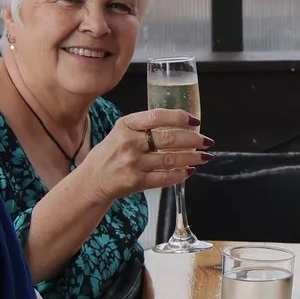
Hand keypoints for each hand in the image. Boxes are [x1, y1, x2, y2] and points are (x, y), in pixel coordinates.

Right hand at [81, 108, 206, 202]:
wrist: (92, 180)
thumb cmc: (110, 153)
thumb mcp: (121, 131)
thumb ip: (144, 126)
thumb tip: (180, 125)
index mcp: (126, 125)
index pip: (157, 116)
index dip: (180, 117)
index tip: (195, 121)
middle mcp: (129, 143)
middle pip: (168, 139)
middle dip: (193, 140)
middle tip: (207, 141)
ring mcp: (133, 164)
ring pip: (170, 159)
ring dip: (192, 158)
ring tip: (205, 157)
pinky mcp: (136, 182)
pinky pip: (165, 178)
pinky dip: (180, 175)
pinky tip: (189, 171)